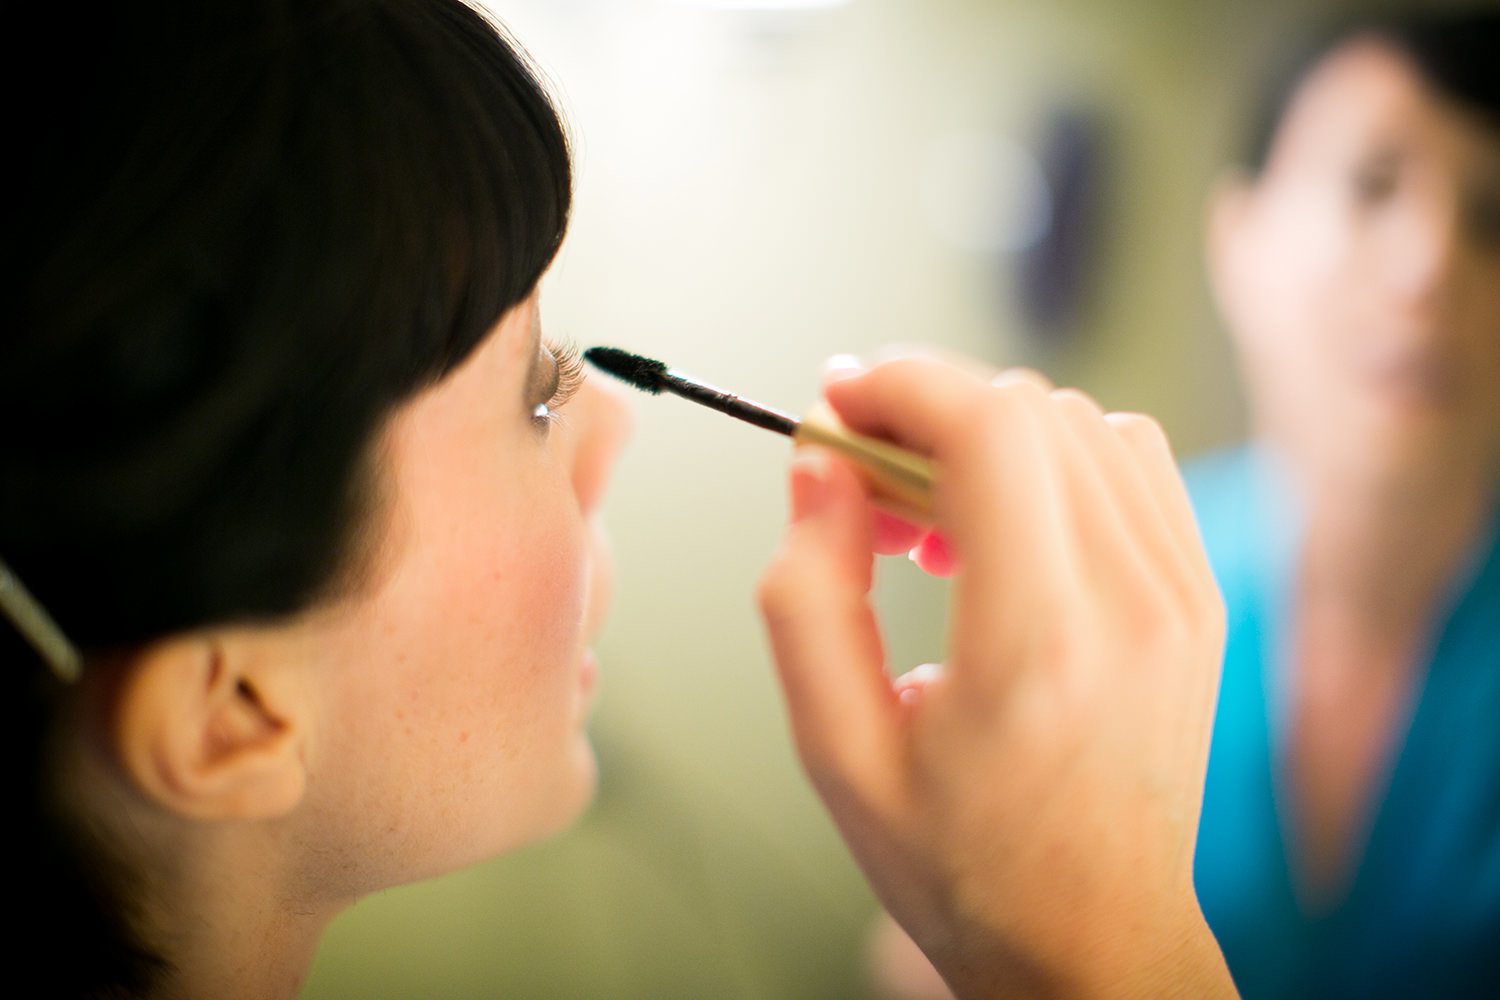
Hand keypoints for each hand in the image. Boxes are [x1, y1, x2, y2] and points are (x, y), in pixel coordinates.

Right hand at [757, 356, 1235, 998]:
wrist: (1091, 938)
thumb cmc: (963, 863)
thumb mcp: (836, 747)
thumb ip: (807, 595)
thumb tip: (819, 467)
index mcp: (1036, 645)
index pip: (988, 427)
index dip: (899, 384)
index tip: (839, 405)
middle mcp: (1130, 605)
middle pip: (1030, 408)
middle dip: (926, 411)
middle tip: (863, 481)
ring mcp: (1181, 596)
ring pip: (1081, 421)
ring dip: (986, 436)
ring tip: (928, 519)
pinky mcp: (1199, 597)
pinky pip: (1129, 461)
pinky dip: (1051, 459)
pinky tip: (1003, 529)